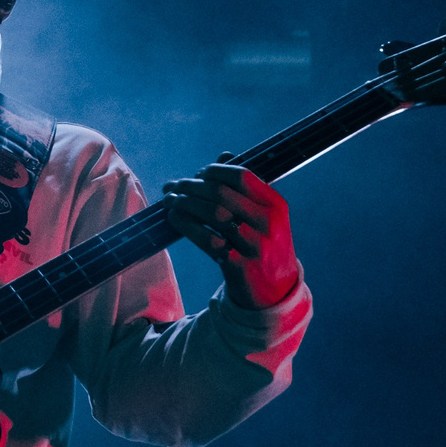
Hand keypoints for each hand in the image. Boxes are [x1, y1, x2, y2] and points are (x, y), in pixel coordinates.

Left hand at [164, 159, 300, 309]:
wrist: (275, 291)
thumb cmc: (264, 245)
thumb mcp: (266, 216)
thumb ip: (247, 187)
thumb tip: (224, 155)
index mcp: (275, 205)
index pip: (241, 176)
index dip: (214, 171)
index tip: (197, 174)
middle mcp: (268, 223)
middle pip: (221, 193)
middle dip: (191, 186)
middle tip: (173, 186)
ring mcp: (255, 245)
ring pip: (212, 214)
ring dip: (185, 204)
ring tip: (170, 201)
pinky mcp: (239, 266)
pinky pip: (207, 240)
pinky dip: (187, 226)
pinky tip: (175, 219)